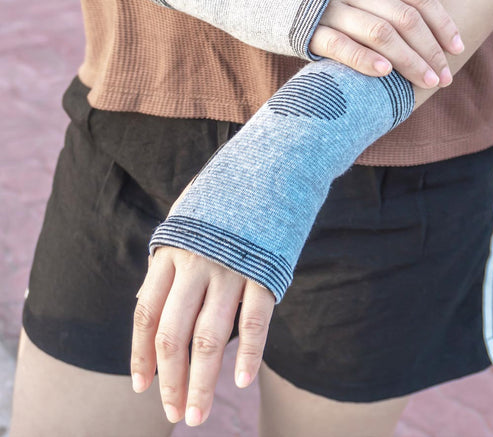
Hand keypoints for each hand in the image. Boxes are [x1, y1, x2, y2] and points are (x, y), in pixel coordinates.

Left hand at [131, 187, 274, 426]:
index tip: (142, 387)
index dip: (141, 354)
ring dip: (201, 382)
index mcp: (170, 251)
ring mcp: (231, 267)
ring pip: (209, 337)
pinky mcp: (265, 269)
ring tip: (196, 414)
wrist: (268, 164)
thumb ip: (168, 261)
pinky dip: (249, 353)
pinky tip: (241, 382)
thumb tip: (150, 304)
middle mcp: (195, 263)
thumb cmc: (222, 199)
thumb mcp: (184, 222)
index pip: (146, 314)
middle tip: (173, 414)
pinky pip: (255, 320)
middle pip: (173, 335)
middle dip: (170, 380)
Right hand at [312, 0, 464, 87]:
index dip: (442, 23)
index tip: (458, 48)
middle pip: (405, 18)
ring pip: (381, 33)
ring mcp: (329, 7)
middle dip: (430, 50)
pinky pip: (341, 45)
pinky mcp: (308, 30)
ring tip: (426, 83)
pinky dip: (365, 59)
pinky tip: (385, 74)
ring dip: (408, 60)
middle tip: (445, 77)